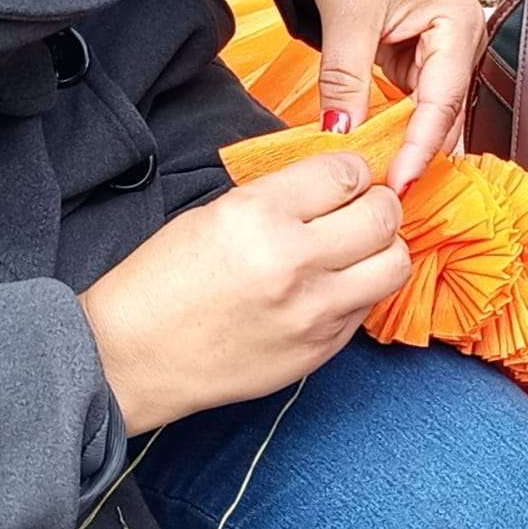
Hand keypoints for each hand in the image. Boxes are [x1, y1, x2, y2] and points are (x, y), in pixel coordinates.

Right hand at [79, 153, 409, 432]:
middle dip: (381, 204)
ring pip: (394, 264)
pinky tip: (336, 286)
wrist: (133, 357)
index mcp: (257, 216)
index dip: (354, 171)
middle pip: (383, 216)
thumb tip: (335, 185)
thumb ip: (280, 199)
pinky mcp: (320, 350)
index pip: (344, 173)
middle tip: (367, 208)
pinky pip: (369, 307)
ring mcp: (313, 311)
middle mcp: (293, 261)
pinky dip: (363, 290)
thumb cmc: (161, 284)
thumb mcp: (213, 215)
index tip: (348, 178)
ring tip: (362, 248)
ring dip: (385, 248)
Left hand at [304, 0, 484, 191]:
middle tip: (387, 195)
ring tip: (381, 183)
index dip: (420, 148)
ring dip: (404, 146)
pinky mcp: (414, 59)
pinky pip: (407, 105)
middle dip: (416, 155)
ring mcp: (437, 54)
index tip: (399, 182)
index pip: (442, 103)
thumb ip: (345, 79)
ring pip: (425, 116)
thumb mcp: (348, 14)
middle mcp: (458, 44)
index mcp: (457, 26)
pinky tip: (377, 153)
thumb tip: (342, 135)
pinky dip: (391, 128)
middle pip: (443, 117)